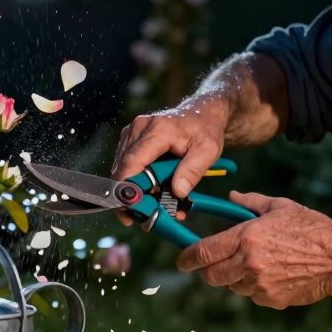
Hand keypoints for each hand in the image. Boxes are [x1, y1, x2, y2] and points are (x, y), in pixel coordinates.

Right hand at [112, 96, 229, 198]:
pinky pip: (127, 164)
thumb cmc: (205, 130)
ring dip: (134, 190)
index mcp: (158, 129)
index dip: (128, 187)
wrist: (202, 113)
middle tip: (143, 217)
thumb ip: (193, 170)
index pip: (133, 161)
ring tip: (153, 206)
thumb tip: (178, 192)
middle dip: (131, 195)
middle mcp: (140, 128)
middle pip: (124, 167)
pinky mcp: (131, 139)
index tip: (130, 209)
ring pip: (123, 168)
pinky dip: (136, 181)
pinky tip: (151, 192)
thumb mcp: (209, 150)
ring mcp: (133, 132)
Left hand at [175, 191, 331, 308]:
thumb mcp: (280, 207)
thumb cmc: (312, 228)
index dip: (188, 258)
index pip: (204, 252)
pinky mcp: (271, 299)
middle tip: (211, 264)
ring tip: (255, 263)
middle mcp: (249, 263)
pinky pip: (252, 295)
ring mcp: (260, 284)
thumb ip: (250, 202)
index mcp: (246, 237)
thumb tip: (231, 197)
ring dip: (234, 277)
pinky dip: (255, 287)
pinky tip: (273, 274)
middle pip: (212, 275)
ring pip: (232, 285)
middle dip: (207, 270)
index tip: (182, 260)